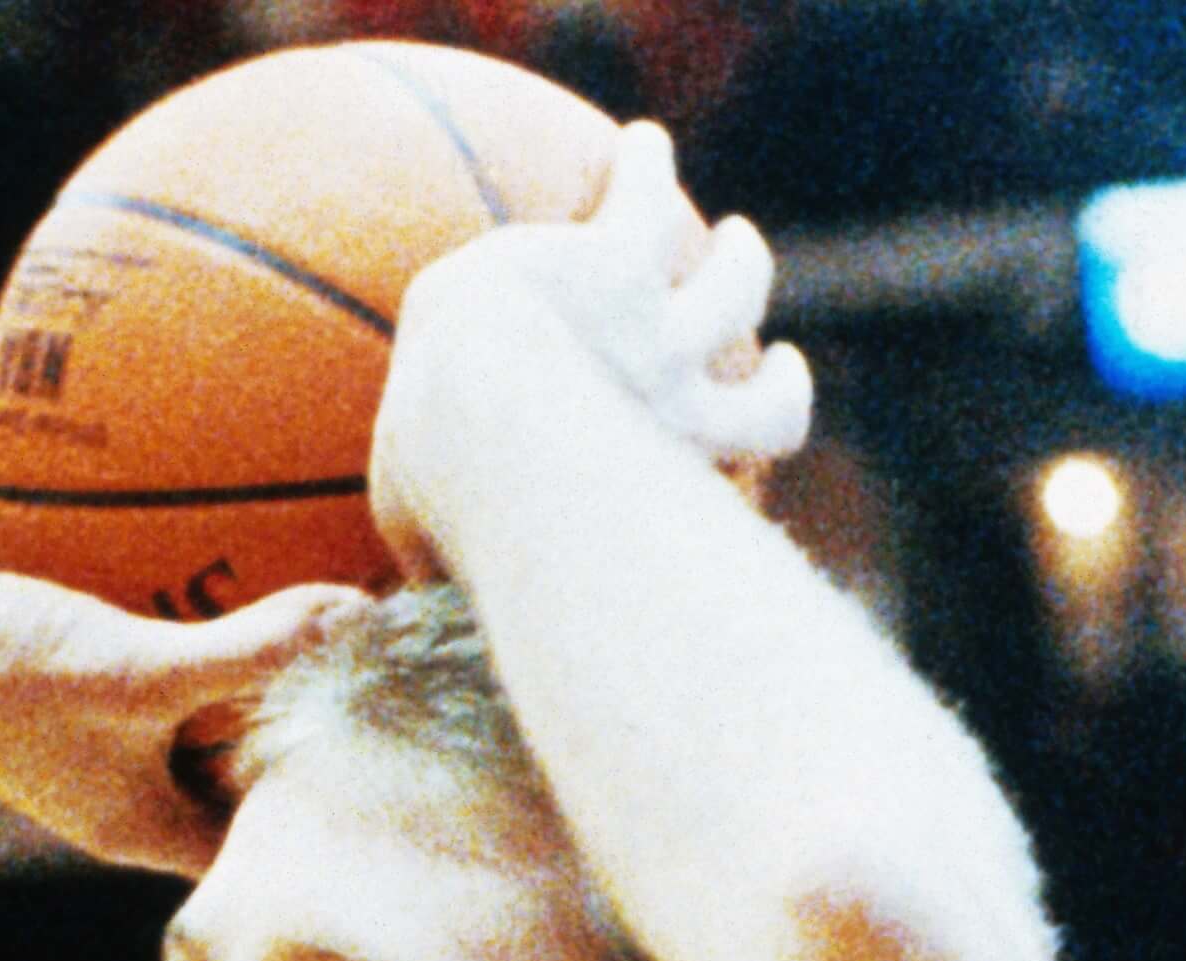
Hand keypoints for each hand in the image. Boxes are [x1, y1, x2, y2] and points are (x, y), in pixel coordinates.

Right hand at [0, 526, 363, 875]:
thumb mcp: (129, 672)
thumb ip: (246, 656)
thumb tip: (357, 623)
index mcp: (147, 823)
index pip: (269, 830)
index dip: (335, 793)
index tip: (402, 727)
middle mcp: (124, 782)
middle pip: (244, 756)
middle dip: (309, 707)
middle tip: (397, 636)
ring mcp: (88, 721)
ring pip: (197, 686)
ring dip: (254, 639)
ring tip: (337, 568)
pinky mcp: (58, 655)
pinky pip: (145, 624)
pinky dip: (185, 586)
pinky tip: (231, 508)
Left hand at [371, 122, 812, 576]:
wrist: (474, 408)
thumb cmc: (449, 495)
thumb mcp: (454, 541)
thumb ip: (448, 551)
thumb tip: (411, 587)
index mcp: (664, 469)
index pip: (758, 444)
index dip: (774, 416)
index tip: (772, 396)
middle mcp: (680, 403)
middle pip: (771, 385)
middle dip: (774, 365)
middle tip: (762, 361)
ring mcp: (656, 330)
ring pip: (737, 281)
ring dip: (742, 259)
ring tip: (733, 240)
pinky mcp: (618, 258)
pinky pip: (645, 195)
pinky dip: (645, 166)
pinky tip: (639, 147)